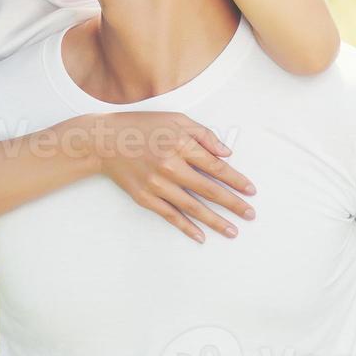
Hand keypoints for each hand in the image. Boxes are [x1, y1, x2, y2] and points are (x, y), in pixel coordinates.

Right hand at [88, 111, 255, 242]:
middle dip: (233, 204)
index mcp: (181, 145)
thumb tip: (226, 153)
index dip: (236, 180)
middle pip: (209, 190)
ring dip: (215, 221)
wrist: (105, 141)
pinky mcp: (145, 197)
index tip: (250, 191)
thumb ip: (203, 134)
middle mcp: (170, 166)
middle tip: (250, 214)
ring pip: (193, 207)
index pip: (216, 167)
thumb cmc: (141, 127)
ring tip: (232, 231)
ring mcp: (157, 184)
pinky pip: (170, 215)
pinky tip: (200, 236)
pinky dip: (186, 227)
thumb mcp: (175, 120)